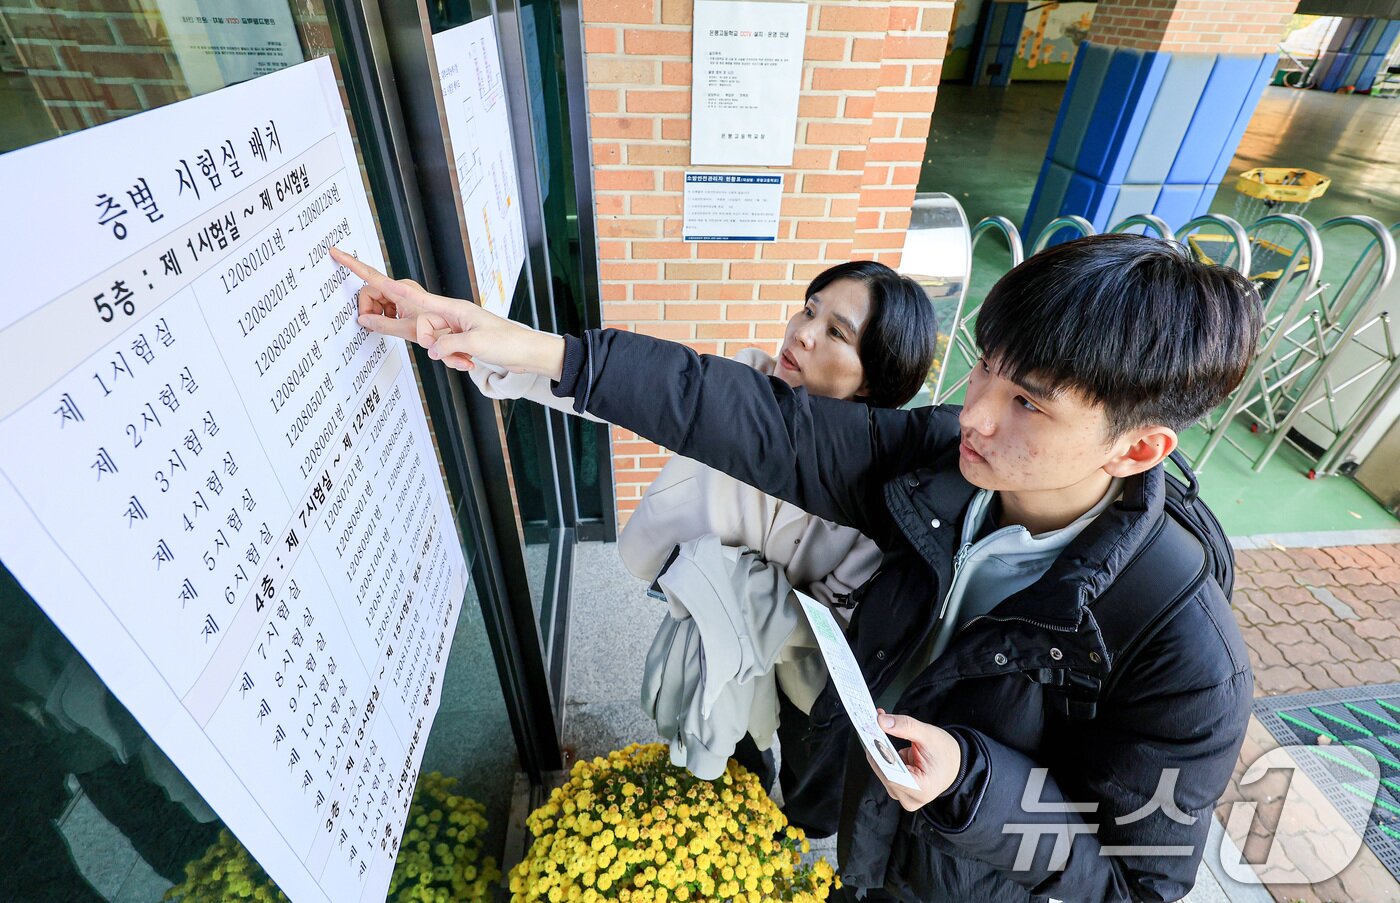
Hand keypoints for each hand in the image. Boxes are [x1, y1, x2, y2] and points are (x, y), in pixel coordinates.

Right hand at [329, 247, 565, 378]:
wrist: (527, 354)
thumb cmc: (508, 342)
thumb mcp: (476, 343)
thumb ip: (446, 344)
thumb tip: (429, 348)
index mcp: (447, 305)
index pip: (401, 289)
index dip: (370, 276)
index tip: (342, 257)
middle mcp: (444, 314)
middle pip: (412, 323)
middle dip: (428, 341)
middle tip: (455, 350)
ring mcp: (448, 328)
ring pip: (427, 342)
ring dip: (447, 355)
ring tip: (469, 357)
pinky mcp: (453, 342)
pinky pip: (440, 352)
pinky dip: (453, 360)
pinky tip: (470, 361)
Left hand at [867, 710, 963, 810]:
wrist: (954, 763)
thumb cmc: (945, 753)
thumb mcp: (928, 735)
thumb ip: (906, 727)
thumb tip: (882, 721)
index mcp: (920, 789)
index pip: (890, 774)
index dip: (878, 753)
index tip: (870, 732)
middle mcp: (909, 798)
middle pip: (883, 772)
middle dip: (877, 747)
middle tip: (872, 724)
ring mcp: (902, 795)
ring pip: (881, 770)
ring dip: (878, 749)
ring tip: (878, 729)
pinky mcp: (897, 789)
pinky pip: (883, 770)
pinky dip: (881, 753)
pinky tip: (882, 739)